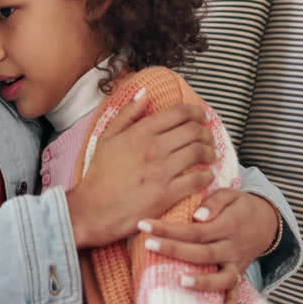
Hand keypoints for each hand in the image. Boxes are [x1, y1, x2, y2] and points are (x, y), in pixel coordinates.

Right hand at [66, 92, 215, 248]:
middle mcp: (154, 148)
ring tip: (209, 156)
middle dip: (205, 132)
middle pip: (194, 130)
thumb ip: (127, 114)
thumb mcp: (106, 138)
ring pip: (199, 152)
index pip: (179, 113)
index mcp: (140, 132)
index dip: (196, 112)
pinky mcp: (167, 194)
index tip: (201, 116)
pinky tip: (206, 176)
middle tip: (207, 137)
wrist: (93, 210)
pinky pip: (197, 179)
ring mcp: (161, 171)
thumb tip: (144, 94)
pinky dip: (207, 176)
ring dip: (210, 152)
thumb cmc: (99, 175)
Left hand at [137, 189, 279, 291]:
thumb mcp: (231, 194)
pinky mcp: (240, 273)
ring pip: (222, 277)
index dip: (169, 229)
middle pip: (203, 252)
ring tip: (180, 281)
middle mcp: (232, 247)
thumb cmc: (240, 207)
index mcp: (228, 225)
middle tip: (149, 245)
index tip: (145, 225)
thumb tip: (197, 216)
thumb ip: (214, 202)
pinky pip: (237, 291)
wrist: (267, 222)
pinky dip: (232, 303)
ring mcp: (237, 263)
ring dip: (203, 282)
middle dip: (174, 250)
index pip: (195, 229)